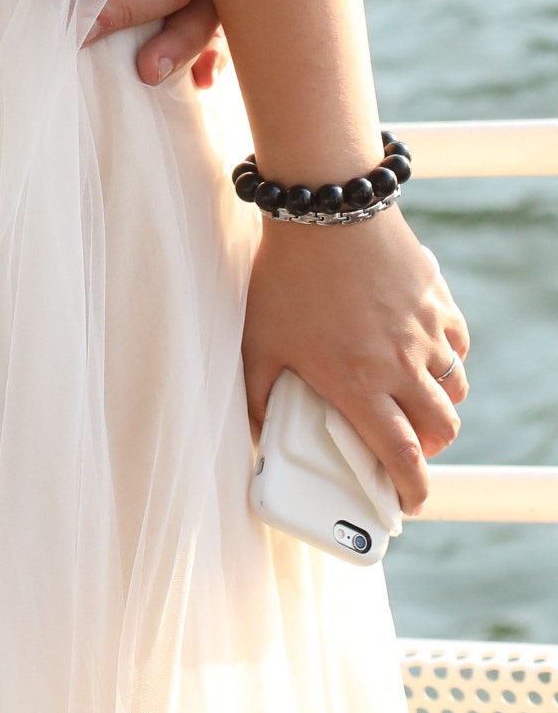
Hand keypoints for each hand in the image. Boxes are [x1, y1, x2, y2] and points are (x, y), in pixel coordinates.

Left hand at [243, 209, 468, 513]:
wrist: (323, 207)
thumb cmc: (285, 275)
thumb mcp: (256, 340)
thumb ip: (257, 394)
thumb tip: (258, 434)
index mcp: (359, 383)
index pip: (401, 456)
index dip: (412, 491)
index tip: (409, 505)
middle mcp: (401, 365)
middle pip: (440, 431)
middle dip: (427, 451)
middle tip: (406, 447)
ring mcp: (425, 333)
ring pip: (454, 391)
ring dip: (439, 407)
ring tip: (412, 401)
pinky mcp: (438, 303)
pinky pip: (457, 348)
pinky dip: (446, 361)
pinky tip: (421, 354)